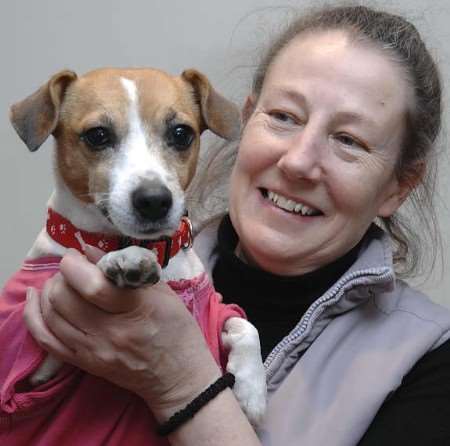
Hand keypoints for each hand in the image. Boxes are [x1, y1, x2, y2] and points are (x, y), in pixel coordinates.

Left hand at [24, 248, 220, 419]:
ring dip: (49, 291)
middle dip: (61, 275)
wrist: (178, 375)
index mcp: (136, 310)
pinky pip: (46, 340)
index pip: (92, 286)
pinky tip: (36, 299)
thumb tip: (91, 251)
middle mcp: (111, 333)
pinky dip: (34, 316)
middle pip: (64, 299)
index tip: (76, 255)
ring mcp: (94, 351)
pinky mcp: (84, 363)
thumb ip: (127, 269)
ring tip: (62, 282)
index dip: (75, 265)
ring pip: (51, 316)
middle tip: (72, 268)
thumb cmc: (177, 329)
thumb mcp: (162, 292)